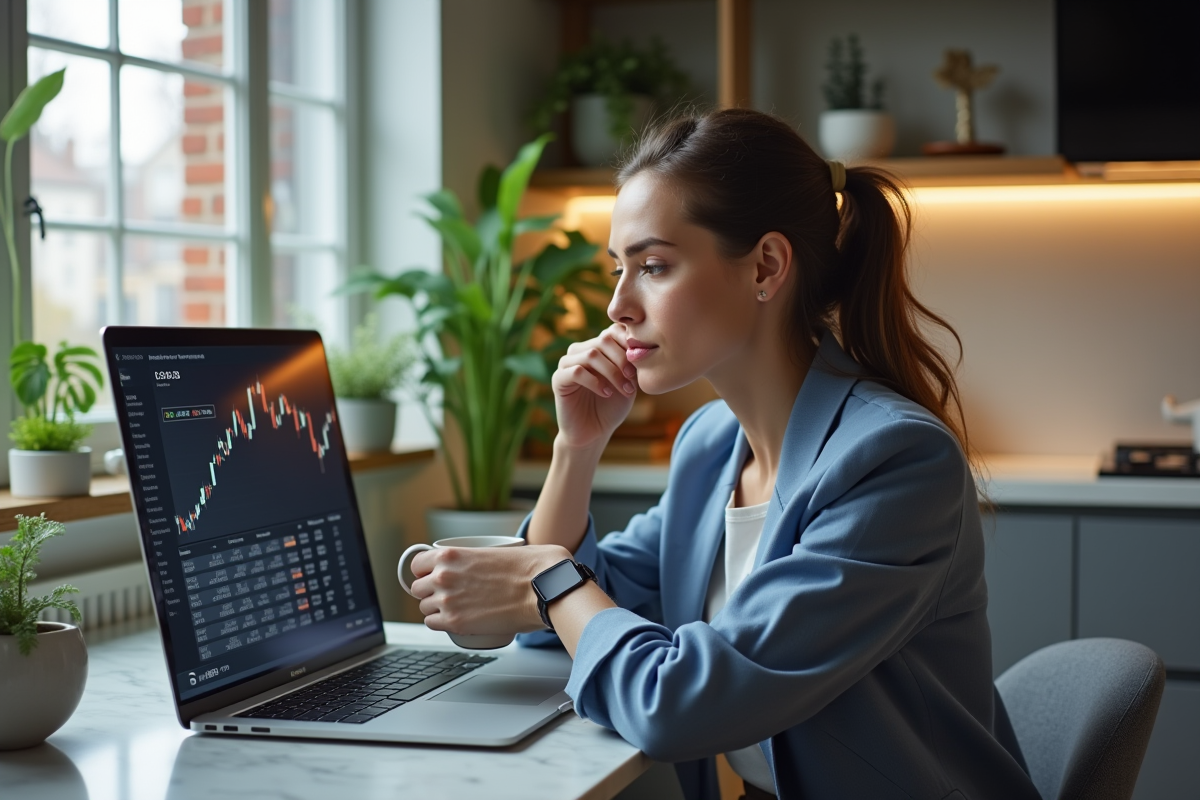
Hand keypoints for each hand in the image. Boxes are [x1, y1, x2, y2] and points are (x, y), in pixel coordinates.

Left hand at [409, 544, 571, 634]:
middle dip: (430, 591)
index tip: (431, 576)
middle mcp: (443, 577)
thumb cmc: (530, 567)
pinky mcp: (457, 623)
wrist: (544, 589)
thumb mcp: (496, 550)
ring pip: (425, 608)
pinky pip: (433, 625)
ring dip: (436, 609)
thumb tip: (478, 565)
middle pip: (418, 589)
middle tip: (448, 594)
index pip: (417, 565)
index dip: (424, 571)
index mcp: (451, 555)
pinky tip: (454, 620)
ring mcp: (448, 601)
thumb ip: (477, 557)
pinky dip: (442, 624)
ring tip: (455, 608)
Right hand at [553, 324, 637, 450]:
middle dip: (623, 359)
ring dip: (612, 372)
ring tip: (625, 389)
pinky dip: (595, 382)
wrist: (594, 433)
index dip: (629, 343)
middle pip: (603, 340)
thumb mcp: (628, 382)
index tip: (641, 363)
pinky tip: (606, 393)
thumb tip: (640, 344)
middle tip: (633, 378)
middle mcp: (580, 351)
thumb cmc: (612, 407)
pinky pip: (576, 371)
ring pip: (592, 355)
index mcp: (597, 347)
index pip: (612, 330)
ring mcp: (567, 363)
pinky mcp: (558, 379)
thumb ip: (631, 363)